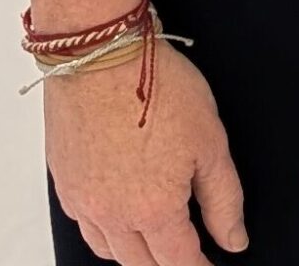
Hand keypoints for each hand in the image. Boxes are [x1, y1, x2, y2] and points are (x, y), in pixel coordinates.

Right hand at [46, 40, 247, 264]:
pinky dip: (106, 233)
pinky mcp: (64, 183)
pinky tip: (118, 217)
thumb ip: (224, 198)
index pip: (180, 261)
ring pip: (110, 251)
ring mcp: (83, 202)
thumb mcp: (210, 140)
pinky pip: (86, 226)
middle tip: (186, 254)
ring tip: (155, 242)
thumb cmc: (156, 86)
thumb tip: (234, 238)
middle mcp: (113, 216)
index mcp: (153, 210)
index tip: (211, 264)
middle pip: (142, 263)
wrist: (100, 55)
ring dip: (135, 254)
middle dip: (168, 263)